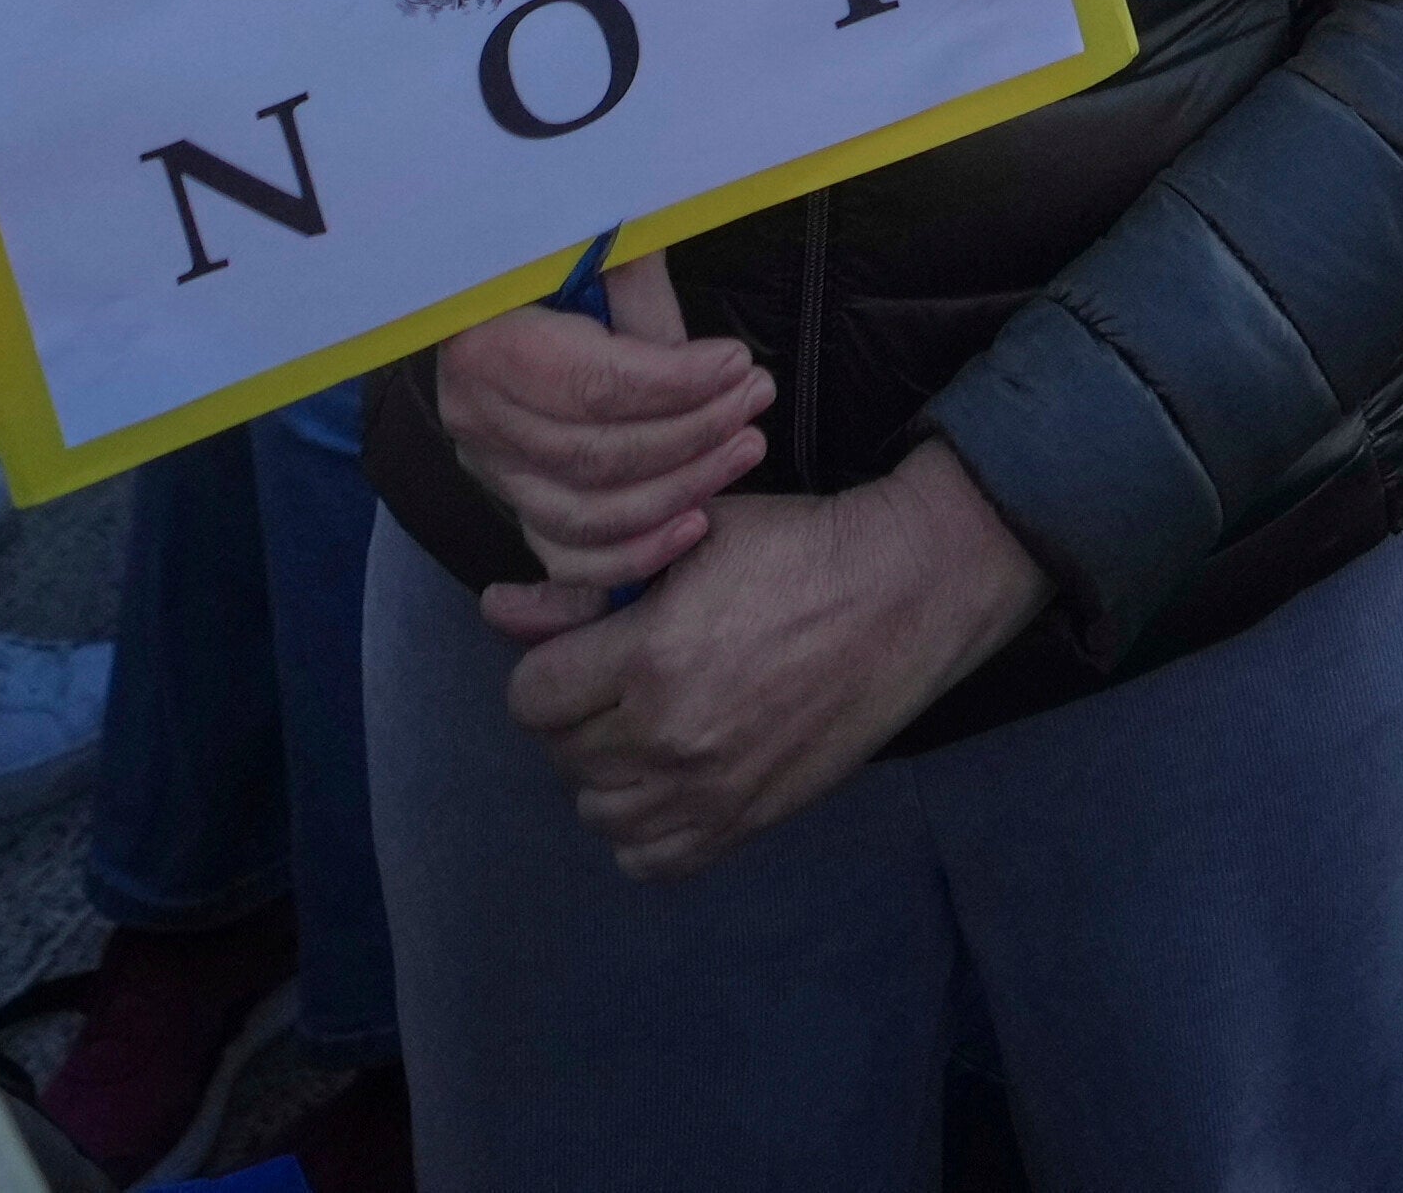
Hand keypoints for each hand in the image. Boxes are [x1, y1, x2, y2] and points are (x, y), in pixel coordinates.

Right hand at [435, 254, 772, 587]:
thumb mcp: (587, 259)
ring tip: (744, 448)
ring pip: (588, 515)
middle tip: (755, 400)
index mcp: (486, 348)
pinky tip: (694, 523)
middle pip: (596, 455)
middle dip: (691, 433)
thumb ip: (633, 274)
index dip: (674, 383)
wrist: (494, 307)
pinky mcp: (516, 507)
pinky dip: (636, 554)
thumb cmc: (548, 274)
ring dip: (680, 489)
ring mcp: (493, 473)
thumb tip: (689, 236)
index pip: (592, 385)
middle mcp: (478, 420)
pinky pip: (571, 558)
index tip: (737, 362)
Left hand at [492, 444, 1050, 880]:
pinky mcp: (748, 820)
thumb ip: (586, 585)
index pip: (531, 698)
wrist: (905, 592)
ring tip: (647, 725)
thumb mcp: (690, 541)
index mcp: (651, 655)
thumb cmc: (799, 548)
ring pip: (597, 810)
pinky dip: (643, 829)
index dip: (547, 668)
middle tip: (621, 677)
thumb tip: (497, 608)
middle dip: (577, 712)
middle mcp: (671, 735)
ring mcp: (710, 788)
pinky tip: (669, 780)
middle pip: (562, 753)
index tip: (582, 648)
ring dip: (607, 769)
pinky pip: (649, 860)